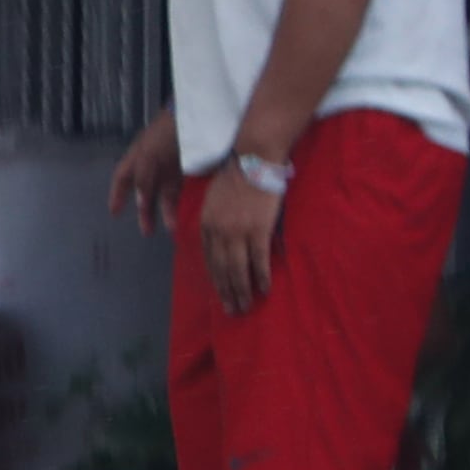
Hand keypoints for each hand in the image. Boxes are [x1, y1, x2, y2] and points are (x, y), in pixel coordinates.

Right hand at [107, 110, 181, 231]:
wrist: (196, 116)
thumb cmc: (167, 132)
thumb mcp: (148, 155)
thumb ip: (143, 179)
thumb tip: (140, 202)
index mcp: (138, 156)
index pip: (123, 178)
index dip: (117, 195)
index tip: (115, 213)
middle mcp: (152, 163)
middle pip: (145, 190)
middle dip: (144, 210)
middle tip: (146, 231)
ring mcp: (171, 166)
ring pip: (165, 192)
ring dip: (166, 210)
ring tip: (171, 228)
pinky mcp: (189, 168)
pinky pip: (181, 188)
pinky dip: (180, 202)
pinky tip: (183, 213)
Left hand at [198, 156, 283, 317]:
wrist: (252, 159)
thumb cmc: (236, 177)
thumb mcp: (214, 201)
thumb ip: (215, 222)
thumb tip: (220, 240)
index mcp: (205, 225)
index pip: (209, 260)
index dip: (216, 280)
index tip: (221, 294)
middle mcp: (217, 232)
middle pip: (221, 269)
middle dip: (227, 292)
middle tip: (233, 310)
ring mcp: (237, 232)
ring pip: (237, 269)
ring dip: (241, 291)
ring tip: (245, 306)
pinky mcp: (258, 229)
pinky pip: (258, 259)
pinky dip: (260, 277)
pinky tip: (263, 290)